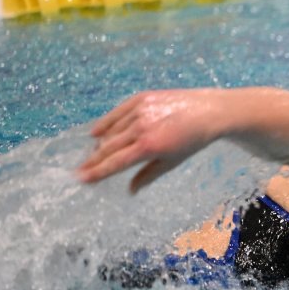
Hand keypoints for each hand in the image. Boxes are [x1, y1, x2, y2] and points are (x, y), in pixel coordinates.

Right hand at [77, 89, 223, 192]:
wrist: (208, 112)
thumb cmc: (192, 142)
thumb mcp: (171, 162)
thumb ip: (148, 175)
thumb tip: (130, 191)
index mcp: (149, 147)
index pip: (115, 163)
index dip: (97, 172)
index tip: (81, 179)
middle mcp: (140, 128)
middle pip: (108, 147)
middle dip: (93, 161)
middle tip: (80, 170)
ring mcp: (140, 111)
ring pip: (111, 130)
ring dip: (100, 144)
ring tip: (94, 155)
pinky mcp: (141, 98)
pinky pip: (117, 113)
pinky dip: (105, 123)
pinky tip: (96, 133)